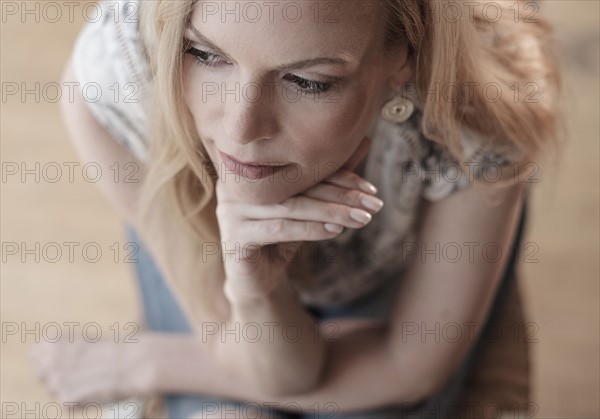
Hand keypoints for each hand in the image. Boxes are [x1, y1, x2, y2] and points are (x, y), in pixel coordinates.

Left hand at [29, 334, 155, 403]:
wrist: (133, 364)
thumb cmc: (113, 351)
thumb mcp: (84, 340)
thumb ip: (62, 350)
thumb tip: (44, 361)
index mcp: (53, 343)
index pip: (35, 355)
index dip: (52, 359)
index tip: (68, 361)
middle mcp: (49, 361)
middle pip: (42, 375)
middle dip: (58, 376)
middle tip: (84, 372)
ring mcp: (55, 382)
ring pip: (54, 390)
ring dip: (70, 388)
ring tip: (93, 380)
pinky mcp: (65, 400)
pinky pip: (67, 402)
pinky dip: (79, 399)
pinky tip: (94, 390)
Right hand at [214, 136, 383, 303]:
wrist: (254, 280)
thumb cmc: (279, 238)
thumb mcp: (306, 208)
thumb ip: (328, 178)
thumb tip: (363, 142)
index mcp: (254, 170)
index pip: (301, 168)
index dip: (339, 176)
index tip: (370, 189)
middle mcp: (238, 185)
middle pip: (297, 186)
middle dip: (341, 195)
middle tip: (374, 205)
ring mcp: (232, 210)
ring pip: (291, 207)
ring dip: (331, 212)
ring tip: (361, 219)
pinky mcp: (235, 236)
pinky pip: (279, 228)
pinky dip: (310, 229)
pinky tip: (335, 231)